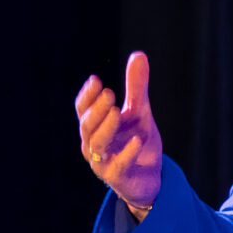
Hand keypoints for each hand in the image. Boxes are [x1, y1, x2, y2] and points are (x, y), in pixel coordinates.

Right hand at [75, 53, 163, 214]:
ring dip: (106, 128)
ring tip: (117, 112)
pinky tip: (137, 140)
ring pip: (97, 145)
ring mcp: (103, 163)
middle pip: (87, 126)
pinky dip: (127, 153)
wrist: (150, 178)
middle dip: (96, 110)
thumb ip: (137, 87)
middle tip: (108, 93)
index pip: (83, 110)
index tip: (96, 80)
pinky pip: (118, 166)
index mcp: (94, 127)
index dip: (87, 96)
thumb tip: (138, 54)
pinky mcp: (118, 178)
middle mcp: (93, 145)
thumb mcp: (139, 112)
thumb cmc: (137, 142)